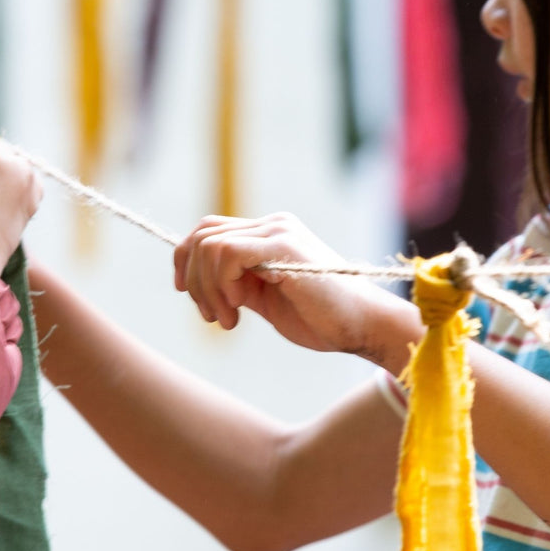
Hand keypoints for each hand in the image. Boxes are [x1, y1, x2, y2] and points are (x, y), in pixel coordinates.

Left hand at [174, 213, 409, 356]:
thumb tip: (198, 281)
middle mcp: (274, 224)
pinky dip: (221, 285)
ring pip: (210, 246)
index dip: (187, 261)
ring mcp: (279, 231)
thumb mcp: (266, 298)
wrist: (362, 325)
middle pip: (203, 234)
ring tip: (229, 320)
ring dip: (208, 290)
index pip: (210, 230)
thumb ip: (237, 282)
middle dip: (194, 279)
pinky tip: (240, 309)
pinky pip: (227, 254)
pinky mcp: (283, 245)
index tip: (188, 295)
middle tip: (213, 316)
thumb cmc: (319, 318)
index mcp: (270, 233)